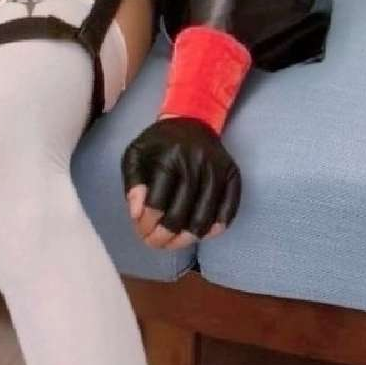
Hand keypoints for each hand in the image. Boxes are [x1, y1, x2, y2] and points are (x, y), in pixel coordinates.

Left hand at [121, 117, 241, 250]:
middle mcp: (195, 164)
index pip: (157, 203)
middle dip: (165, 237)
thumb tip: (137, 213)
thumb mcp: (136, 154)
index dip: (147, 224)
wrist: (192, 120)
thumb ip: (133, 183)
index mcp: (169, 157)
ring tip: (174, 243)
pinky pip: (228, 210)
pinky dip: (215, 228)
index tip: (142, 232)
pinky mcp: (233, 175)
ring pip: (204, 219)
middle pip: (181, 215)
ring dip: (187, 239)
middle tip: (156, 244)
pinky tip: (201, 234)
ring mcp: (217, 170)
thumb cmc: (159, 143)